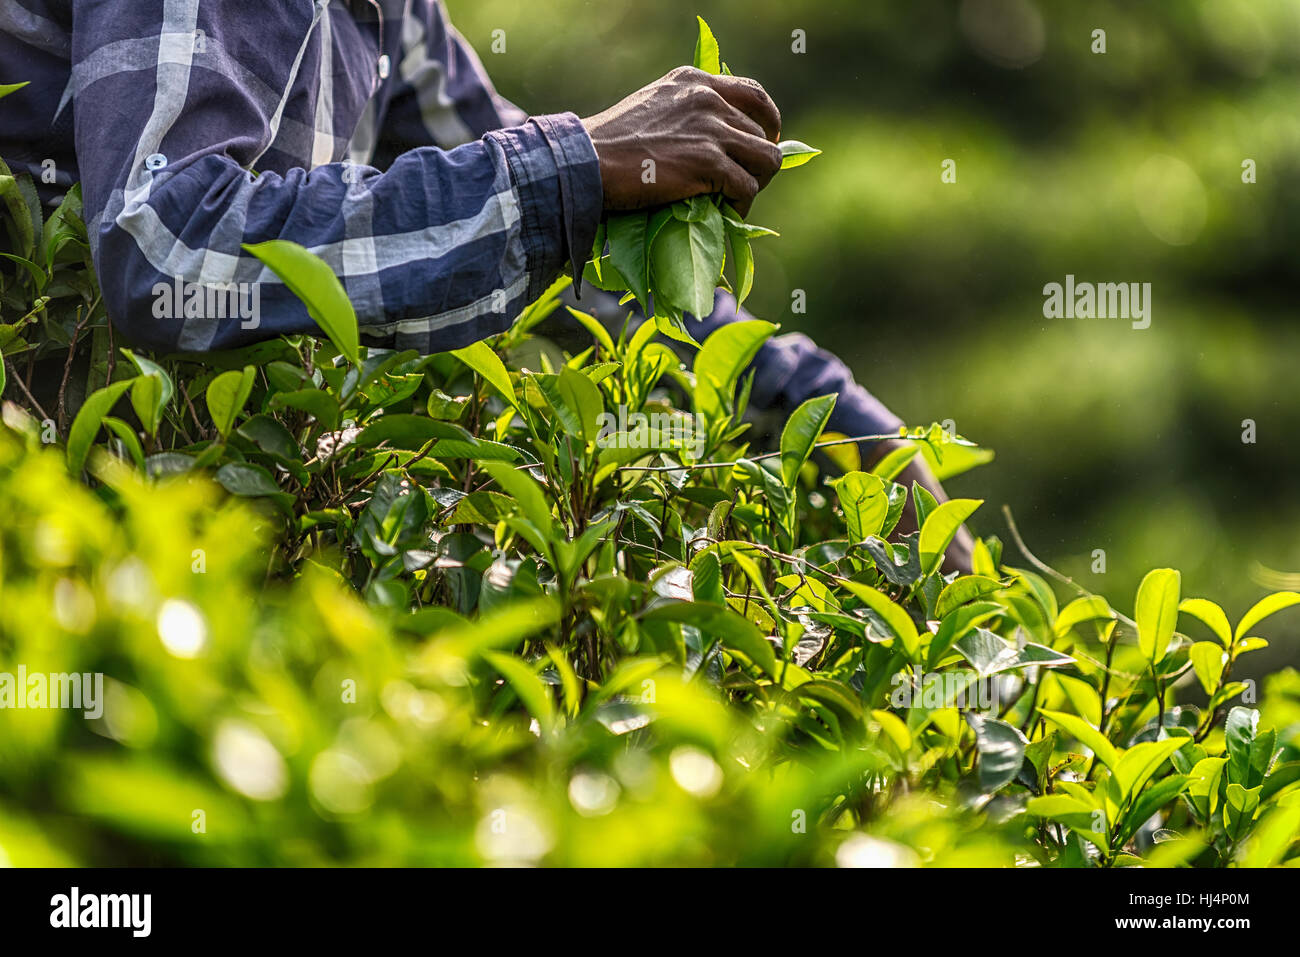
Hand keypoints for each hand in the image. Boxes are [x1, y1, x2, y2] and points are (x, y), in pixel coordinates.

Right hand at [581, 66, 781, 217]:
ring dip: (755, 184)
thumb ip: (683, 113)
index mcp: (694, 81)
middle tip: (739, 183)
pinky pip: (747, 187)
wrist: (587, 161)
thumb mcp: (652, 108)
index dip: (766, 123)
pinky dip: (741, 205)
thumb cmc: (609, 144)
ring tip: (735, 200)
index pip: (753, 95)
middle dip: (756, 162)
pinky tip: (725, 212)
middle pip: (762, 133)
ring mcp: (710, 129)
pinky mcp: (708, 162)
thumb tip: (707, 139)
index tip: (760, 143)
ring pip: (766, 159)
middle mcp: (708, 98)